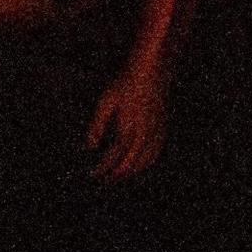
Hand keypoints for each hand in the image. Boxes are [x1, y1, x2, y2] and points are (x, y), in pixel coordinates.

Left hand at [86, 63, 168, 182]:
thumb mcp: (105, 102)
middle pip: (130, 162)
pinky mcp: (162, 128)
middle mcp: (144, 132)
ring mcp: (156, 131)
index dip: (104, 167)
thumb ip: (97, 126)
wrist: (151, 71)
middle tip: (105, 180)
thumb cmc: (124, 85)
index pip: (114, 156)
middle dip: (117, 174)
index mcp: (128, 127)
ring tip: (119, 176)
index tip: (93, 174)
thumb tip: (89, 147)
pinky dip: (146, 162)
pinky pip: (156, 152)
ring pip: (145, 160)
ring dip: (131, 171)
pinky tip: (137, 164)